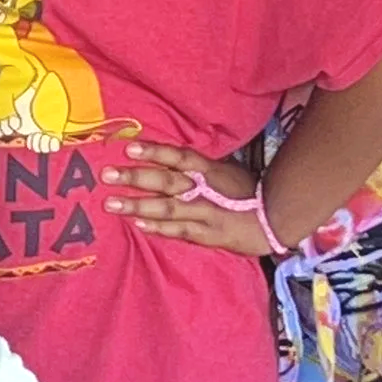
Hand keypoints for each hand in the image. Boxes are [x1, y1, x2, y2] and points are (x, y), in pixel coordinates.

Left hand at [103, 141, 270, 256]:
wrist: (275, 219)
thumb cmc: (246, 192)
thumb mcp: (223, 172)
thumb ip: (196, 167)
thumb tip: (164, 158)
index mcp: (209, 170)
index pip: (178, 156)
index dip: (154, 151)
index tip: (128, 147)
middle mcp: (204, 189)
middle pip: (166, 181)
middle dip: (135, 178)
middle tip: (106, 175)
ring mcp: (206, 213)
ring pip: (168, 208)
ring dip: (138, 206)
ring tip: (111, 204)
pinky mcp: (209, 235)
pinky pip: (180, 230)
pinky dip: (159, 228)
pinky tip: (138, 226)